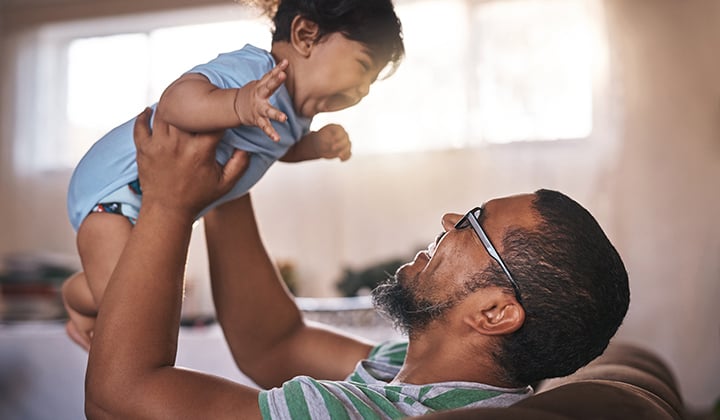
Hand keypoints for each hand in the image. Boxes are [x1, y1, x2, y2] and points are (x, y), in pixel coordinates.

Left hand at [133, 108, 249, 218]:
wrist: (167, 210)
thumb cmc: (196, 196)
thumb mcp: (225, 183)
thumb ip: (240, 164)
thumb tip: (247, 146)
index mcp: (200, 150)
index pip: (212, 120)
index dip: (218, 112)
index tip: (220, 109)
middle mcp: (178, 144)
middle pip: (185, 110)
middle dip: (192, 102)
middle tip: (196, 99)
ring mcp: (158, 145)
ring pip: (162, 112)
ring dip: (169, 106)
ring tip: (176, 103)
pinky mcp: (144, 149)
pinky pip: (140, 124)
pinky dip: (144, 115)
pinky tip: (152, 111)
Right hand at [234, 59, 288, 141]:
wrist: (236, 107)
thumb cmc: (254, 93)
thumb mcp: (261, 82)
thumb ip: (274, 74)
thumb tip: (286, 61)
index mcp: (261, 86)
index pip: (270, 75)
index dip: (278, 68)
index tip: (285, 63)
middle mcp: (260, 96)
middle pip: (268, 87)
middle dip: (276, 81)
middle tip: (283, 75)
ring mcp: (259, 109)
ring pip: (268, 111)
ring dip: (276, 114)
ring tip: (284, 118)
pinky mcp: (258, 120)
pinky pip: (265, 127)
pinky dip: (271, 133)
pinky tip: (277, 138)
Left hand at [304, 123, 352, 160]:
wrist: (319, 145)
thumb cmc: (320, 139)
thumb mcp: (320, 137)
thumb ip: (324, 138)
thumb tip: (330, 142)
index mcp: (337, 128)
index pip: (340, 131)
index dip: (338, 135)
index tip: (333, 139)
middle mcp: (343, 135)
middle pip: (345, 139)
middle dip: (340, 144)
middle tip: (332, 148)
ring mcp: (345, 143)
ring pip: (348, 146)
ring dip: (345, 151)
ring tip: (339, 156)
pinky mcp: (345, 150)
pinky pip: (348, 154)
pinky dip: (346, 157)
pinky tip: (341, 160)